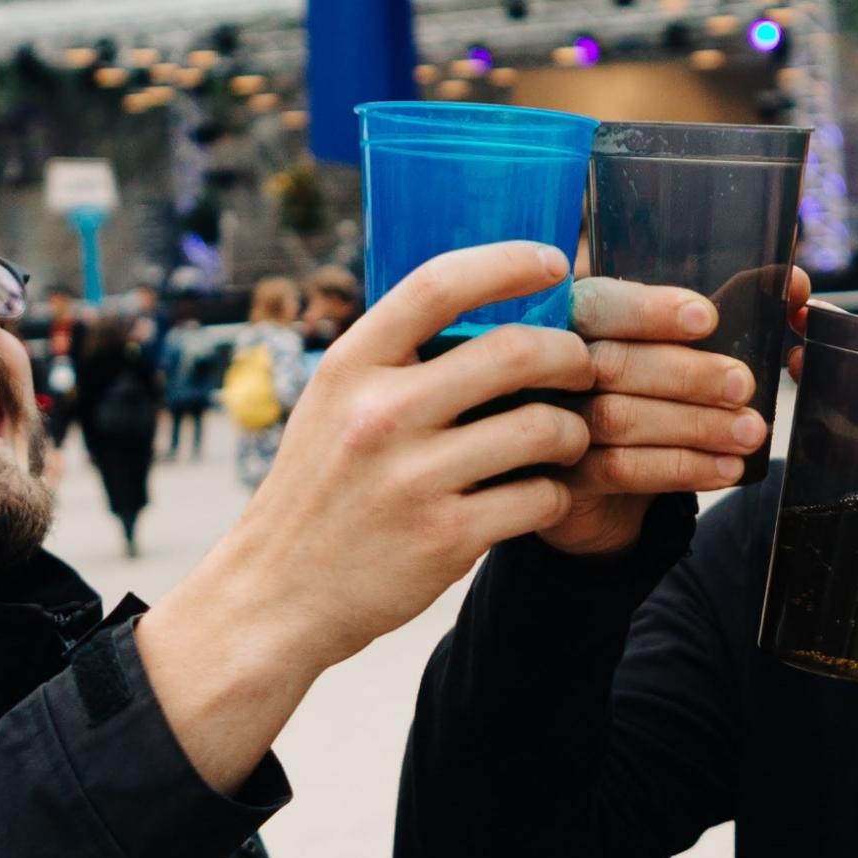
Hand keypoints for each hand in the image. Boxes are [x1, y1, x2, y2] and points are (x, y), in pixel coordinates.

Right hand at [161, 242, 598, 665]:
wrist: (276, 595)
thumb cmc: (320, 490)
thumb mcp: (333, 405)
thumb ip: (395, 359)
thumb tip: (484, 302)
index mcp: (350, 367)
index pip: (438, 283)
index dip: (507, 263)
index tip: (552, 262)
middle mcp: (379, 415)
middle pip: (516, 352)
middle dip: (570, 357)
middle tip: (581, 368)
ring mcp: (413, 479)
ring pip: (544, 428)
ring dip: (575, 431)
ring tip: (567, 439)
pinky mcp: (445, 539)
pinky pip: (541, 497)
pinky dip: (557, 493)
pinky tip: (543, 494)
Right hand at [535, 268, 813, 556]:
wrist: (599, 485)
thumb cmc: (644, 395)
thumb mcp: (675, 348)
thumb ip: (726, 309)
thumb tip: (797, 284)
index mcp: (574, 318)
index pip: (601, 303)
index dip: (651, 310)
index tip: (707, 317)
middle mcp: (550, 368)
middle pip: (612, 363)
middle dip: (687, 374)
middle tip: (744, 385)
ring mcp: (546, 425)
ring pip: (619, 419)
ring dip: (695, 426)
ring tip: (750, 432)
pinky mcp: (560, 479)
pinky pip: (621, 471)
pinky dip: (681, 468)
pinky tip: (726, 469)